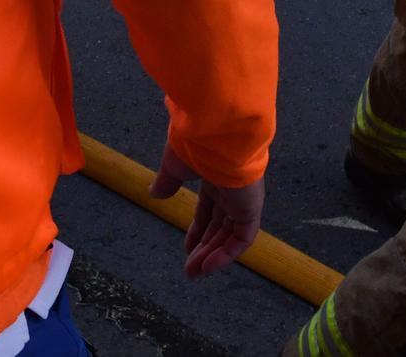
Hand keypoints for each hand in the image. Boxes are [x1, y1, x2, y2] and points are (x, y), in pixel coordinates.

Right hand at [146, 143, 264, 279]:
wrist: (217, 131)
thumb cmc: (195, 143)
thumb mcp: (174, 165)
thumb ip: (167, 181)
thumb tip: (154, 193)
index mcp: (216, 176)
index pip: (210, 209)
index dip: (198, 229)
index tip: (186, 247)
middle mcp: (232, 189)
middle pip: (220, 226)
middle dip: (204, 248)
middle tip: (189, 269)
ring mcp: (243, 198)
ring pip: (229, 235)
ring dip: (212, 256)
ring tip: (194, 273)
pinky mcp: (251, 207)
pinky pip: (242, 237)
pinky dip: (226, 254)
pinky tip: (207, 266)